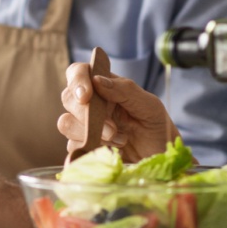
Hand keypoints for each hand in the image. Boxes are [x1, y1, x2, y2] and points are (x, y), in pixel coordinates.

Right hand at [58, 62, 179, 162]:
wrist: (160, 155)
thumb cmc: (156, 125)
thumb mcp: (148, 104)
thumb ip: (125, 90)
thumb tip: (97, 80)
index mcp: (104, 85)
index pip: (79, 72)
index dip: (77, 80)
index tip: (86, 96)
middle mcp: (91, 103)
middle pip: (68, 98)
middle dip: (86, 114)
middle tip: (112, 129)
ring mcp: (85, 125)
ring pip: (66, 123)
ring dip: (91, 133)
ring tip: (120, 140)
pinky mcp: (84, 145)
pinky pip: (73, 146)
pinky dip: (91, 149)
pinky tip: (112, 151)